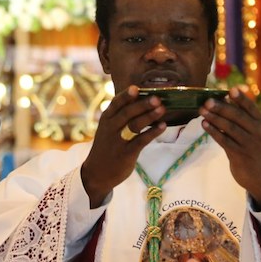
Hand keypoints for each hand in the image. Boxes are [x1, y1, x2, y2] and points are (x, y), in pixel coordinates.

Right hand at [81, 86, 166, 207]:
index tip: (136, 88)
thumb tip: (141, 99)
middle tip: (157, 98)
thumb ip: (120, 115)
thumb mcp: (107, 128)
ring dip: (150, 116)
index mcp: (106, 119)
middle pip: (127, 113)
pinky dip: (153, 132)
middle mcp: (110, 128)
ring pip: (135, 125)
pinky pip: (141, 140)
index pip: (116, 104)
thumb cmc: (107, 147)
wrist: (97, 173)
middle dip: (142, 104)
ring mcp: (118, 141)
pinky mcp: (126, 153)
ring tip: (162, 109)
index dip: (126, 96)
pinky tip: (162, 126)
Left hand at [199, 87, 260, 209]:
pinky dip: (213, 132)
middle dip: (221, 108)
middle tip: (207, 101)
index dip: (241, 98)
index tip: (230, 90)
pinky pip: (224, 141)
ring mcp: (249, 144)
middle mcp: (257, 131)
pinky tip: (204, 124)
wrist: (260, 174)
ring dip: (214, 118)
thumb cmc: (252, 146)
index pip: (250, 107)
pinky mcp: (239, 155)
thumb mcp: (253, 129)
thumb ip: (241, 115)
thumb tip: (222, 97)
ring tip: (202, 111)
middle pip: (238, 116)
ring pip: (229, 128)